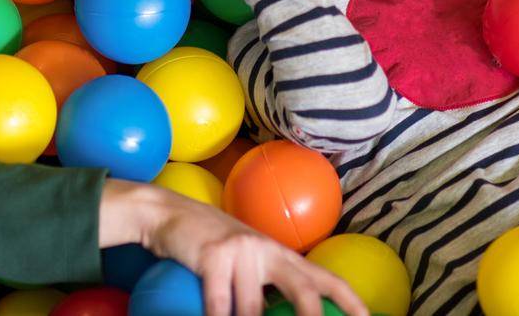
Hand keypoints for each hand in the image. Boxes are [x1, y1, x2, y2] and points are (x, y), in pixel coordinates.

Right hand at [100, 180, 367, 315]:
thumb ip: (266, 280)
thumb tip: (287, 310)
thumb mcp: (244, 258)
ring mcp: (241, 252)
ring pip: (252, 310)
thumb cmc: (207, 243)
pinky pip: (220, 306)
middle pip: (303, 290)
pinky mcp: (214, 257)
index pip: (326, 279)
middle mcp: (267, 249)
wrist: (167, 213)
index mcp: (280, 253)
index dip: (351, 302)